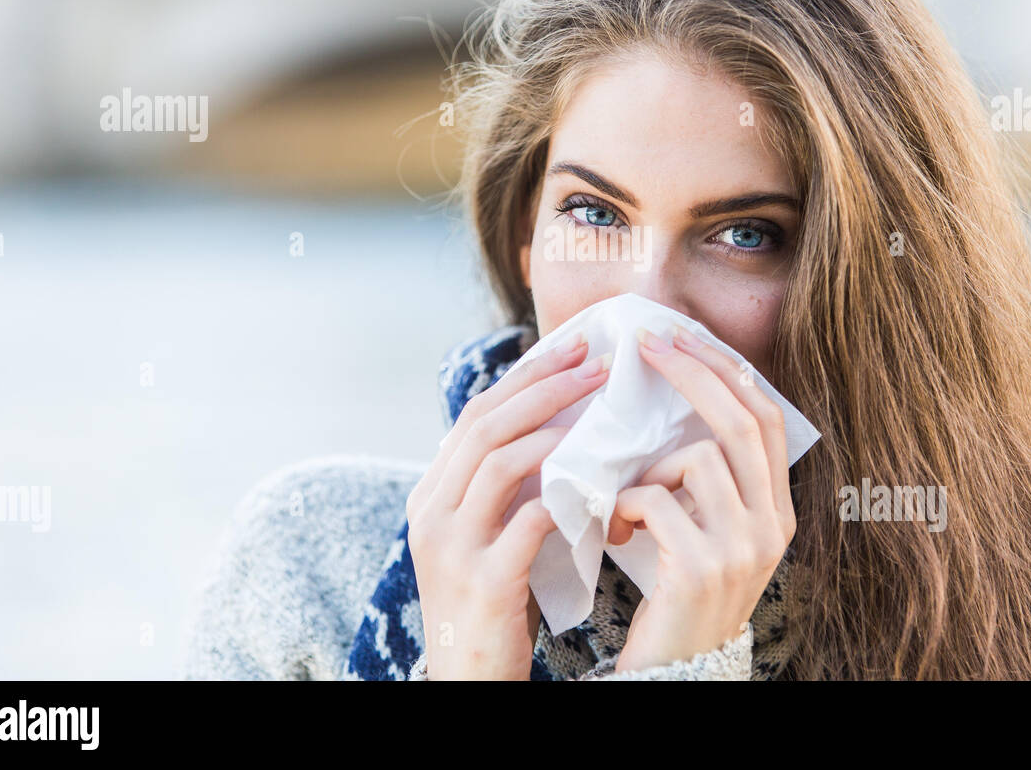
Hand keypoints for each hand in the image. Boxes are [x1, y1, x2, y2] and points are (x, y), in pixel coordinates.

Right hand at [406, 332, 610, 679]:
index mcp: (430, 494)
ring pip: (498, 461)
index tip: (573, 348)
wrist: (469, 681)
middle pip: (484, 425)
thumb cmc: (493, 605)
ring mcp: (450, 545)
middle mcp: (430, 512)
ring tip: (600, 407)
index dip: (526, 376)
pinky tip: (599, 482)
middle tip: (594, 360)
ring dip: (554, 426)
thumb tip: (559, 426)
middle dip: (544, 385)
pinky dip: (565, 494)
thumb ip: (507, 487)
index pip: (476, 414)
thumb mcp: (486, 534)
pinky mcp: (482, 580)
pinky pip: (527, 520)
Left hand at [606, 324, 795, 672]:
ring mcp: (741, 548)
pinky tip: (618, 532)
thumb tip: (680, 400)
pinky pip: (657, 500)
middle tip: (647, 343)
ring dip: (647, 470)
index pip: (765, 417)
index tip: (685, 337)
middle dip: (691, 373)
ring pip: (695, 459)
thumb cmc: (680, 594)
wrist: (677, 672)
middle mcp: (772, 526)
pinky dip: (627, 505)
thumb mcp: (713, 533)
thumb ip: (710, 480)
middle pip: (740, 422)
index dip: (725, 371)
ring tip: (625, 506)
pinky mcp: (700, 568)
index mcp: (777, 511)